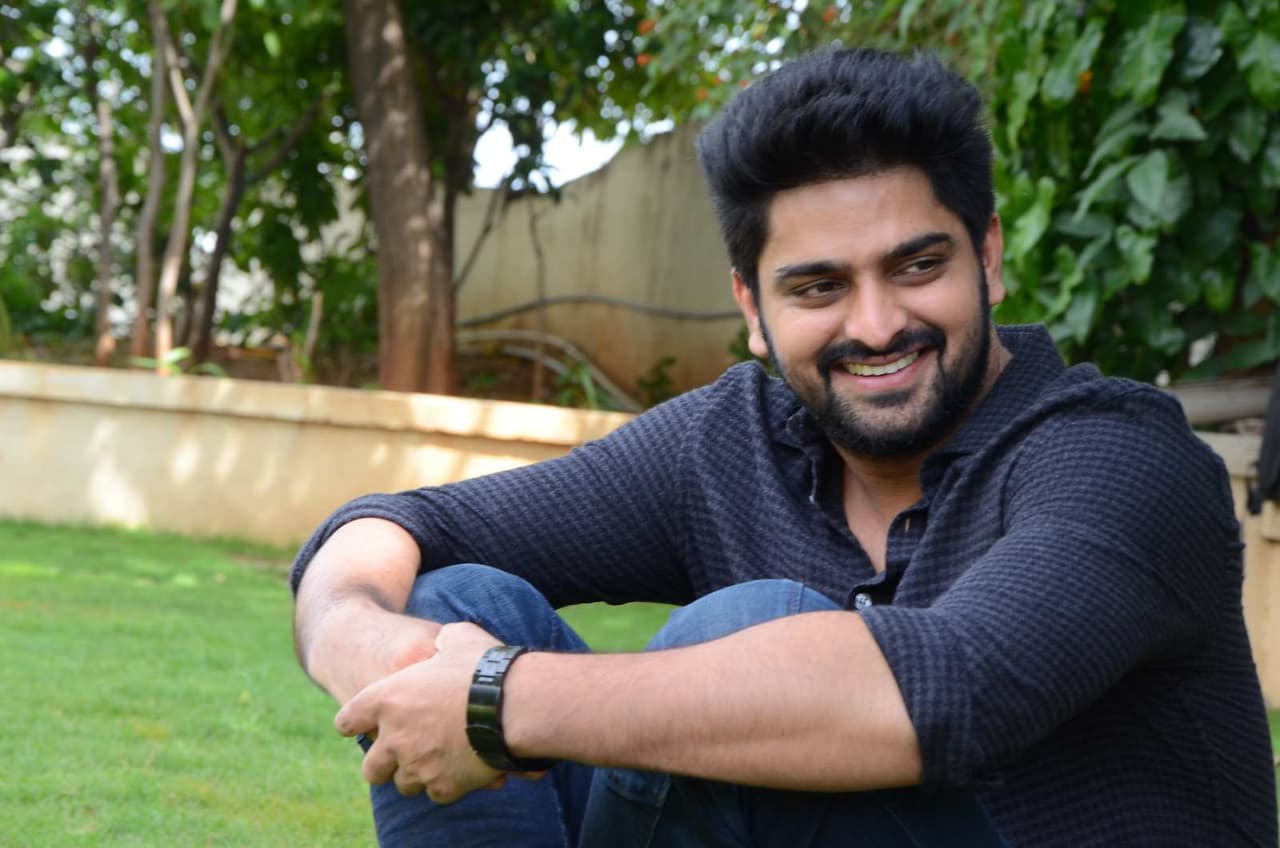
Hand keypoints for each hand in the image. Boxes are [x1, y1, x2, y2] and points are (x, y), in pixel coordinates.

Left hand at [334, 622, 506, 802]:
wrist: (512, 705)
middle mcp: (394, 738)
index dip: (354, 723)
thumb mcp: (458, 638)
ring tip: (437, 762)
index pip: (347, 721)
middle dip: (383, 765)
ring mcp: (417, 766)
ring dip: (416, 775)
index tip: (361, 725)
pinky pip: (436, 793)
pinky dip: (447, 784)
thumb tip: (445, 643)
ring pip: (404, 785)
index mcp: (387, 699)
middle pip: (371, 769)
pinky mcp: (444, 786)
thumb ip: (442, 642)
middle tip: (402, 754)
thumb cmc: (483, 667)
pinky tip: (461, 770)